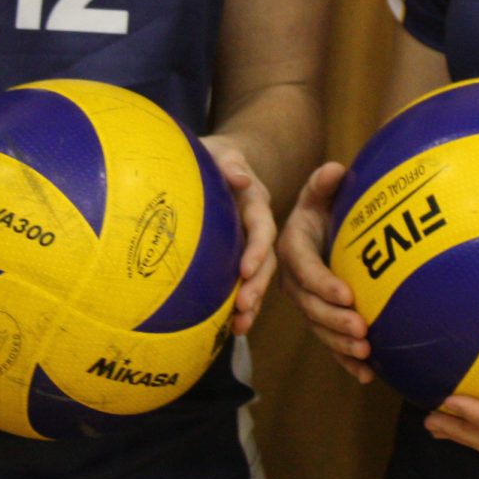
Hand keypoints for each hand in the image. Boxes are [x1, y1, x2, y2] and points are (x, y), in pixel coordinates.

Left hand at [199, 136, 277, 335]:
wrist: (214, 160)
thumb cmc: (212, 153)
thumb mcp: (220, 151)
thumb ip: (230, 162)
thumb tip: (240, 177)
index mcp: (255, 201)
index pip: (262, 226)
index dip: (257, 249)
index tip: (245, 270)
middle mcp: (256, 225)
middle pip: (266, 259)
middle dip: (257, 285)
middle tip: (243, 307)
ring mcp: (248, 242)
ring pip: (258, 276)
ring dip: (252, 302)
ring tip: (239, 327)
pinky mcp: (237, 255)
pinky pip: (243, 282)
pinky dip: (239, 303)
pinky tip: (230, 326)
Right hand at [274, 160, 373, 382]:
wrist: (315, 226)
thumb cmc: (322, 204)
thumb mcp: (320, 191)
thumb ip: (324, 183)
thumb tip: (334, 170)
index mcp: (292, 248)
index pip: (306, 269)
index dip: (324, 284)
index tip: (348, 295)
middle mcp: (293, 279)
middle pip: (311, 306)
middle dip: (335, 321)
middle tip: (362, 331)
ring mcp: (306, 302)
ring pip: (319, 328)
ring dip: (341, 344)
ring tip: (366, 354)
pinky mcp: (319, 317)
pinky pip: (329, 342)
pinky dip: (345, 360)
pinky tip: (366, 375)